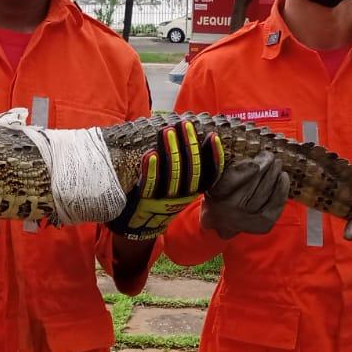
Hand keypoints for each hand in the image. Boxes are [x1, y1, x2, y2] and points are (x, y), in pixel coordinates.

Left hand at [107, 119, 224, 239]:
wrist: (138, 227)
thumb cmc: (159, 199)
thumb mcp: (177, 189)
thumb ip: (185, 169)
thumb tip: (189, 138)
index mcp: (192, 192)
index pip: (209, 174)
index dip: (213, 156)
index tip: (213, 136)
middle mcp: (182, 197)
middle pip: (191, 170)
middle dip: (189, 145)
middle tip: (185, 124)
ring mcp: (164, 199)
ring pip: (172, 175)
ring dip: (171, 151)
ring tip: (168, 131)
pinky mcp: (145, 201)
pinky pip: (150, 184)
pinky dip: (151, 169)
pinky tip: (151, 154)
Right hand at [200, 152, 289, 239]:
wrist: (220, 221)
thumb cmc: (218, 192)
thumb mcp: (212, 175)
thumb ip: (214, 158)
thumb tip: (214, 137)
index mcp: (214, 195)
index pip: (229, 182)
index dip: (244, 171)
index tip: (254, 162)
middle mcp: (228, 210)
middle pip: (251, 186)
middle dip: (264, 167)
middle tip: (270, 156)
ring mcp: (246, 220)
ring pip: (263, 193)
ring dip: (273, 176)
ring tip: (278, 164)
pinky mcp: (261, 225)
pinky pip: (274, 206)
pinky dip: (281, 190)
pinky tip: (283, 178)